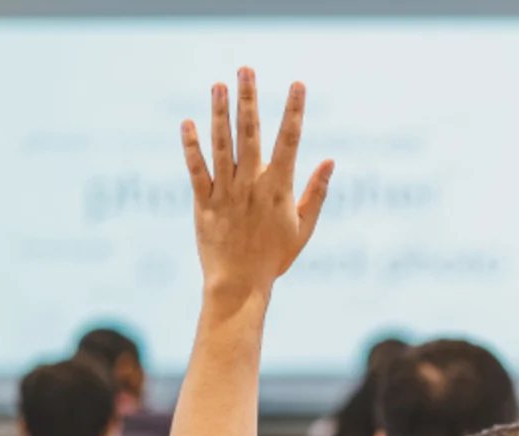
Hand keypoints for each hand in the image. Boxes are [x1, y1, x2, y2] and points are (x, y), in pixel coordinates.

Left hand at [180, 69, 333, 300]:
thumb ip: (317, 192)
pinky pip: (196, 169)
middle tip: (246, 69)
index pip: (290, 141)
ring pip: (221, 145)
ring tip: (218, 85)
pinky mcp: (204, 202)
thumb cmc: (276, 257)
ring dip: (219, 112)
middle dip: (249, 99)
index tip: (297, 85)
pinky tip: (188, 122)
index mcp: (279, 189)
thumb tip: (331, 161)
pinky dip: (191, 146)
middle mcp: (252, 185)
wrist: (240, 283)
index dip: (294, 111)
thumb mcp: (304, 227)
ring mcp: (226, 192)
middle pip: (250, 133)